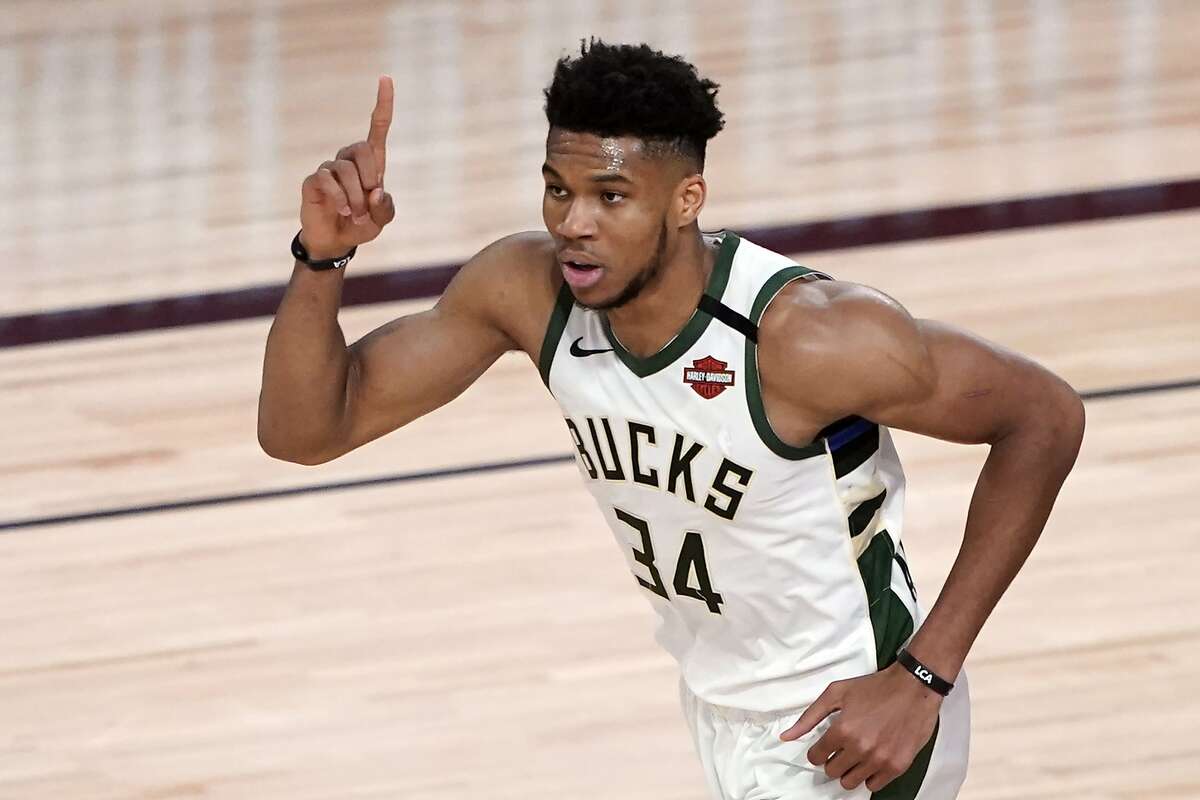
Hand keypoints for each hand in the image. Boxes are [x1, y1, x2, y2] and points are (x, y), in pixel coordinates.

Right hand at [299, 75, 396, 260]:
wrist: (336, 241)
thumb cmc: (361, 224)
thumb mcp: (381, 219)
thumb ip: (385, 207)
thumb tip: (376, 192)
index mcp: (371, 162)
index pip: (378, 126)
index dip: (383, 103)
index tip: (386, 78)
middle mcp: (349, 159)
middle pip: (362, 149)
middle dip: (370, 178)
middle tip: (369, 203)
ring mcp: (330, 168)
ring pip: (346, 171)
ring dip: (356, 198)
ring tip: (355, 215)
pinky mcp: (315, 180)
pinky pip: (327, 180)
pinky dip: (339, 198)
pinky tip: (342, 210)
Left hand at [779, 662, 942, 792]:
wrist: (913, 687)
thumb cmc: (874, 687)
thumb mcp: (836, 693)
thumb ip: (809, 717)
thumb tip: (786, 737)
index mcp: (842, 730)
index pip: (817, 757)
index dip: (817, 752)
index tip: (824, 747)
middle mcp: (860, 748)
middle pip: (832, 772)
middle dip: (833, 761)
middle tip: (842, 748)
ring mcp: (880, 759)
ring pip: (851, 782)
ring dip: (849, 771)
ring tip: (856, 755)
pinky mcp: (897, 766)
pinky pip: (874, 785)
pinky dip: (869, 776)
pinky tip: (871, 761)